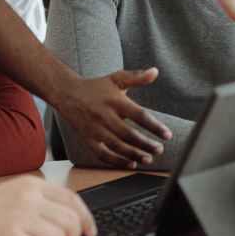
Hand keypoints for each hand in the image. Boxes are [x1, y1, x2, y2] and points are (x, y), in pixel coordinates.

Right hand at [57, 69, 171, 168]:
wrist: (67, 93)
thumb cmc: (95, 87)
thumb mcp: (116, 79)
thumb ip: (136, 77)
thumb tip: (155, 72)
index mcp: (114, 101)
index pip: (138, 115)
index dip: (154, 126)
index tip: (167, 135)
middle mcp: (104, 116)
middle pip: (128, 134)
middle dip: (145, 144)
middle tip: (159, 149)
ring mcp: (95, 129)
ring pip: (116, 146)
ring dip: (133, 154)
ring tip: (148, 159)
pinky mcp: (88, 139)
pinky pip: (102, 154)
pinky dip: (116, 161)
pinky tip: (130, 164)